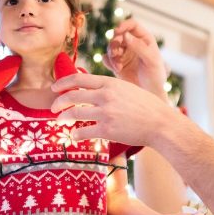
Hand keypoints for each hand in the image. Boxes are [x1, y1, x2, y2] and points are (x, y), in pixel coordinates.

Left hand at [51, 72, 187, 147]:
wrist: (160, 123)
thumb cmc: (147, 106)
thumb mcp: (127, 88)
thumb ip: (109, 87)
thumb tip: (91, 89)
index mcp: (109, 83)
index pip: (78, 79)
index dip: (62, 83)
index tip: (54, 88)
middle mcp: (105, 96)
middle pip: (72, 96)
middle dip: (58, 102)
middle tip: (53, 108)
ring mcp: (106, 113)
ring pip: (75, 114)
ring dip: (64, 118)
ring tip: (60, 121)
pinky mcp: (107, 130)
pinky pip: (84, 132)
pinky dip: (76, 134)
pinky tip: (75, 136)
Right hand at [105, 19, 168, 96]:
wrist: (150, 94)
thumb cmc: (156, 77)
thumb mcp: (151, 60)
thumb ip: (139, 47)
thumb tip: (125, 35)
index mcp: (144, 39)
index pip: (132, 25)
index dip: (124, 25)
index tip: (118, 32)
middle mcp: (133, 44)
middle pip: (118, 35)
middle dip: (115, 43)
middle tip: (116, 54)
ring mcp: (124, 54)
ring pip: (111, 46)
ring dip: (112, 54)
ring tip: (118, 66)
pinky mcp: (117, 64)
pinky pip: (107, 58)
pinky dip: (109, 62)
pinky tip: (117, 69)